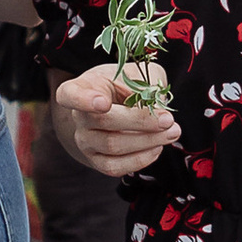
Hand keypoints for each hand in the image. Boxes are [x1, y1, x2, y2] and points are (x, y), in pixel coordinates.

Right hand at [53, 59, 178, 178]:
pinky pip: (116, 167)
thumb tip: (158, 110)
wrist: (113, 108)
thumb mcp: (135, 74)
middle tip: (167, 119)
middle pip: (103, 121)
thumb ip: (144, 86)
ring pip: (113, 146)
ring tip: (172, 132)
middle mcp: (77, 117)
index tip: (103, 102)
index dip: (84, 100)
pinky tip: (157, 147)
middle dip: (140, 121)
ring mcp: (85, 142)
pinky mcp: (96, 161)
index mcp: (79, 89)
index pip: (70, 95)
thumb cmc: (123, 86)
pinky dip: (141, 159)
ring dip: (147, 141)